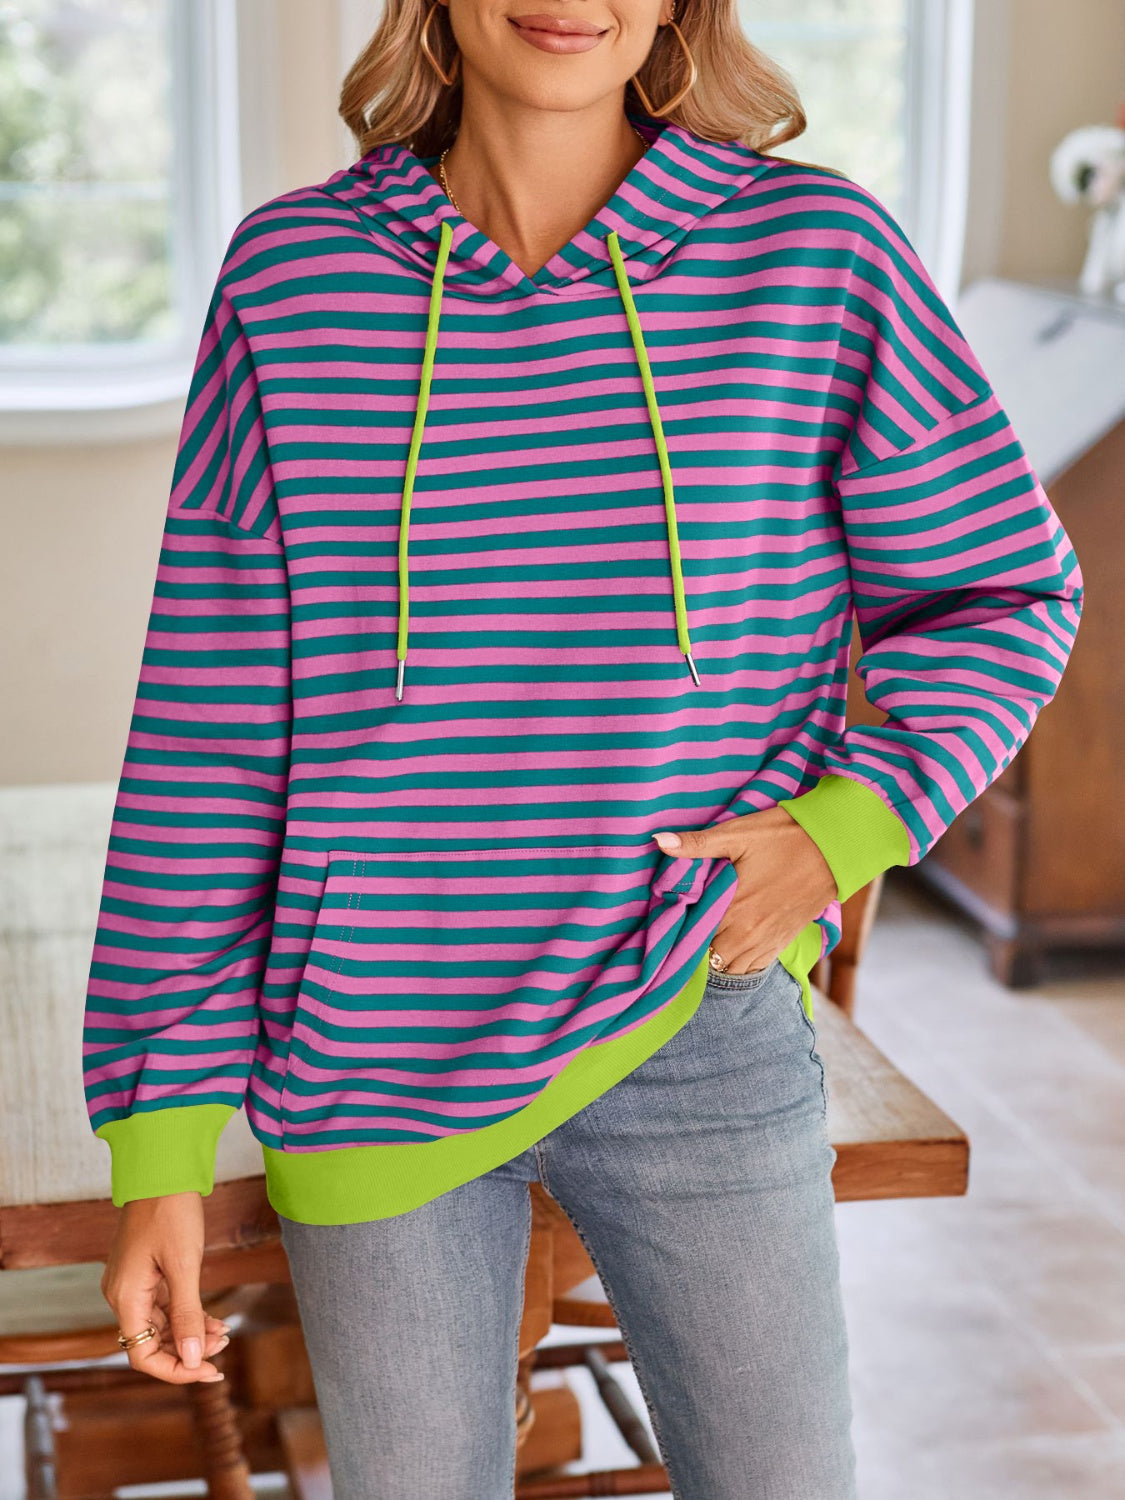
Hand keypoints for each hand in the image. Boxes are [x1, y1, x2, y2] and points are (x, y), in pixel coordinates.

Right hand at [101, 1191, 228, 1383]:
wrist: (163, 1170)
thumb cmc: (172, 1211)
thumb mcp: (184, 1265)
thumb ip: (188, 1314)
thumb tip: (194, 1358)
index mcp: (125, 1297)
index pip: (142, 1355)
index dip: (175, 1369)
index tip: (209, 1370)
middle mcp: (121, 1296)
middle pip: (151, 1343)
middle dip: (188, 1350)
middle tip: (225, 1345)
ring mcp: (131, 1284)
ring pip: (160, 1326)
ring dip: (190, 1332)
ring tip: (225, 1331)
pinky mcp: (142, 1274)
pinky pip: (163, 1306)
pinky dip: (186, 1315)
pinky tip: (213, 1318)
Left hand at [654, 807, 836, 974]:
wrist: (835, 846)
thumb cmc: (783, 836)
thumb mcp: (737, 834)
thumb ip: (696, 844)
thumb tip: (658, 841)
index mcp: (733, 909)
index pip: (694, 938)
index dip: (682, 933)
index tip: (675, 922)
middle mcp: (749, 933)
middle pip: (710, 959)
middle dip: (698, 948)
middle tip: (691, 929)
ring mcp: (769, 940)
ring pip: (732, 968)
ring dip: (718, 958)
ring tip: (710, 938)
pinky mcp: (784, 940)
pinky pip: (755, 967)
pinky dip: (741, 962)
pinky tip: (733, 944)